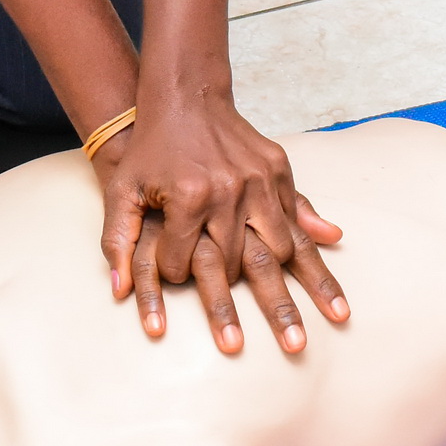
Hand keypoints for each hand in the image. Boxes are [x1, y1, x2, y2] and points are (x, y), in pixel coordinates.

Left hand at [95, 100, 346, 354]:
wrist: (185, 97)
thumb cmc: (150, 150)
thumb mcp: (122, 190)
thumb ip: (117, 241)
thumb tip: (118, 293)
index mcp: (188, 197)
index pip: (184, 260)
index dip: (174, 274)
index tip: (174, 276)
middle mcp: (228, 191)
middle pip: (237, 264)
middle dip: (240, 308)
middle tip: (255, 349)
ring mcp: (258, 180)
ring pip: (277, 248)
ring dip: (291, 291)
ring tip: (303, 334)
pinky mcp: (277, 169)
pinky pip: (297, 217)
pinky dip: (313, 253)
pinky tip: (328, 286)